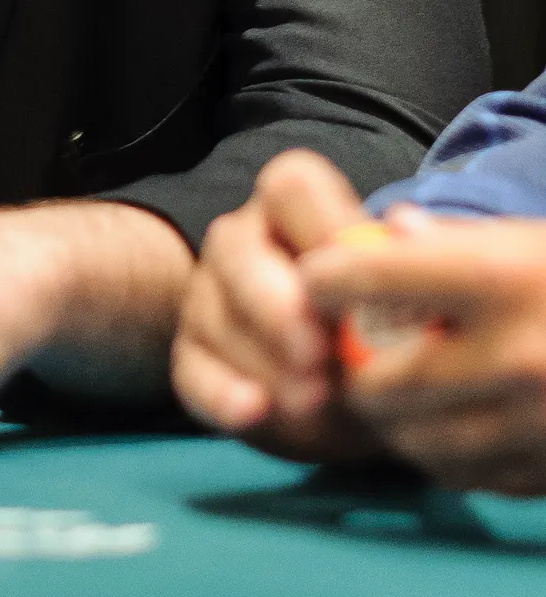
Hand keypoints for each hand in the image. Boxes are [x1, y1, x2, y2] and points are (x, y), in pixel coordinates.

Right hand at [172, 150, 378, 461]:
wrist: (362, 400)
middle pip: (238, 249)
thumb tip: (404, 224)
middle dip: (275, 304)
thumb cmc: (385, 330)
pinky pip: (192, 371)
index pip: (292, 187)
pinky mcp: (192, 356)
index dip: (321, 228)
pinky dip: (221, 394)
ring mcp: (209, 297)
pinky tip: (253, 409)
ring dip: (264, 360)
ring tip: (313, 400)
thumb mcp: (404, 300)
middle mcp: (243, 240)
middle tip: (317, 354)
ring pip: (215, 315)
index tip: (358, 284)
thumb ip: (404, 262)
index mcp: (298, 209)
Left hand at [303, 216, 545, 493]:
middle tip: (351, 355)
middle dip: (355, 371)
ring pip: (417, 443)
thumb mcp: (535, 242)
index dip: (328, 277)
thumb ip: (458, 243)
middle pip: (380, 383)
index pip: (373, 278)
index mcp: (503, 280)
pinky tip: (454, 426)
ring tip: (397, 395)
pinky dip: (446, 455)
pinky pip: (468, 477)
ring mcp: (535, 425)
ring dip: (395, 422)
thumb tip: (392, 235)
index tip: (315, 279)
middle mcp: (514, 356)